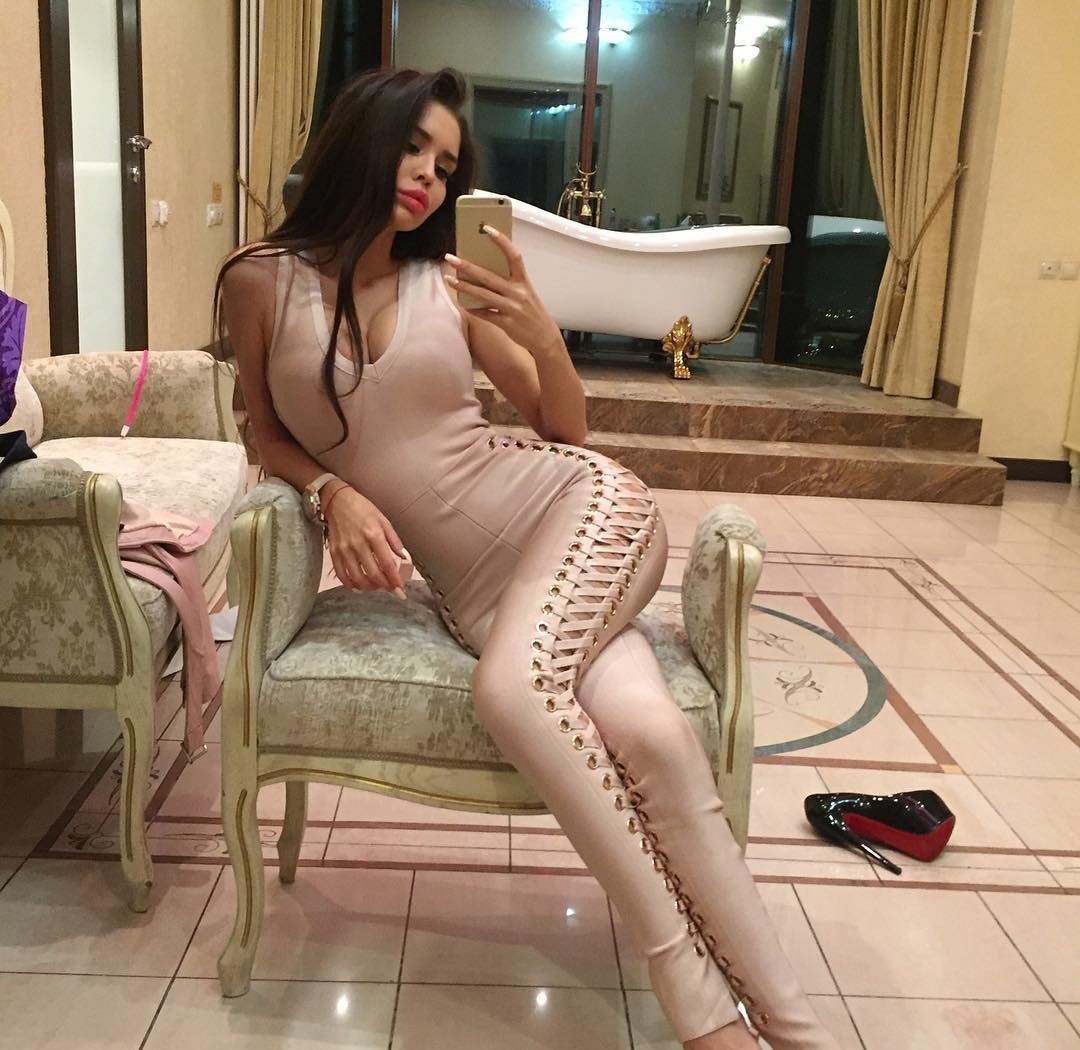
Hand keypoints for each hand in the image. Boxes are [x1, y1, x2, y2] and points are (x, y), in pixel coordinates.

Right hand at [322, 483, 407, 598]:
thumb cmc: (362, 508)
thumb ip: (394, 540)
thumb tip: (404, 557)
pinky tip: (358, 586)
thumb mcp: (383, 520)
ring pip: (357, 578)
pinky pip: (341, 574)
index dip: (395, 579)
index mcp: (374, 535)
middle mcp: (358, 544)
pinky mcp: (334, 552)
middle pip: (373, 574)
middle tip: (390, 589)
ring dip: (369, 587)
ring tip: (376, 587)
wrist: (337, 500)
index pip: (387, 564)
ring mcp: (344, 550)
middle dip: (384, 586)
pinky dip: (350, 584)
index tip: (400, 587)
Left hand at [444, 226, 563, 358]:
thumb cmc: (533, 312)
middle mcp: (517, 293)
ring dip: (463, 287)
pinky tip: (462, 304)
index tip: (487, 229)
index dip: (502, 241)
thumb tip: (485, 272)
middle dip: (467, 266)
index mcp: (524, 282)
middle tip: (450, 258)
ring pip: (482, 295)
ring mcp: (511, 309)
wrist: (545, 338)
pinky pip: (485, 314)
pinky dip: (473, 309)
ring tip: (449, 279)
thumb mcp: (526, 293)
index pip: (514, 256)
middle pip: (488, 276)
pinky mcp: (506, 323)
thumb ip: (510, 283)